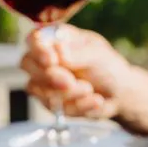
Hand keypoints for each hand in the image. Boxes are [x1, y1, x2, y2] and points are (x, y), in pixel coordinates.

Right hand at [20, 25, 134, 119]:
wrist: (120, 93)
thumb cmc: (108, 66)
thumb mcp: (98, 55)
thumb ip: (78, 54)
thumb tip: (58, 49)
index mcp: (55, 39)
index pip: (34, 39)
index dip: (38, 50)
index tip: (51, 60)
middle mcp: (45, 58)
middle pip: (27, 64)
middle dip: (49, 76)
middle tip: (70, 82)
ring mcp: (44, 81)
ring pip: (37, 89)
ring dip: (68, 93)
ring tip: (90, 89)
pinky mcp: (50, 101)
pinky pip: (54, 107)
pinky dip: (78, 106)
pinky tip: (95, 100)